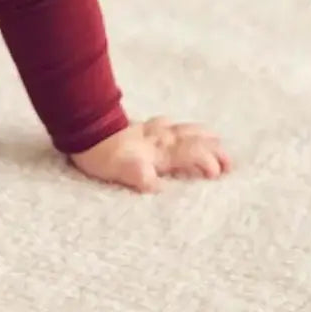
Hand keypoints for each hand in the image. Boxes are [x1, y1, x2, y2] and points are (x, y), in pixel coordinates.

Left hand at [70, 116, 231, 192]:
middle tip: (228, 160)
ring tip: (213, 137)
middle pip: (192, 139)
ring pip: (180, 128)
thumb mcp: (124, 171)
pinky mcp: (136, 128)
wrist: (82, 130)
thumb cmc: (103, 156)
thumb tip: (161, 187)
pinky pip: (161, 123)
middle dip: (213, 148)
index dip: (208, 162)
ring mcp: (149, 131)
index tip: (218, 174)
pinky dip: (173, 126)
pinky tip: (172, 126)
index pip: (193, 154)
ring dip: (199, 133)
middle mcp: (159, 140)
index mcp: (161, 152)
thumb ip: (144, 178)